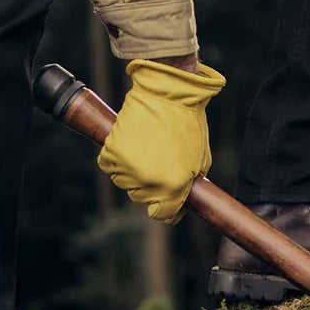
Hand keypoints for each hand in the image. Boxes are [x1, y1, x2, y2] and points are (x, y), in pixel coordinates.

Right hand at [97, 59, 225, 223]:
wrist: (169, 94)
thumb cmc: (189, 126)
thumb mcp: (200, 163)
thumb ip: (188, 188)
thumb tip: (180, 204)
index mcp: (173, 187)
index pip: (163, 215)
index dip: (168, 207)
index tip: (169, 198)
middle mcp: (148, 182)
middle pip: (143, 198)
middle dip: (152, 186)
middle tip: (160, 162)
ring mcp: (128, 168)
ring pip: (124, 182)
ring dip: (133, 171)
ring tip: (146, 148)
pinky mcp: (112, 151)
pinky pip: (109, 165)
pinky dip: (117, 158)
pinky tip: (130, 144)